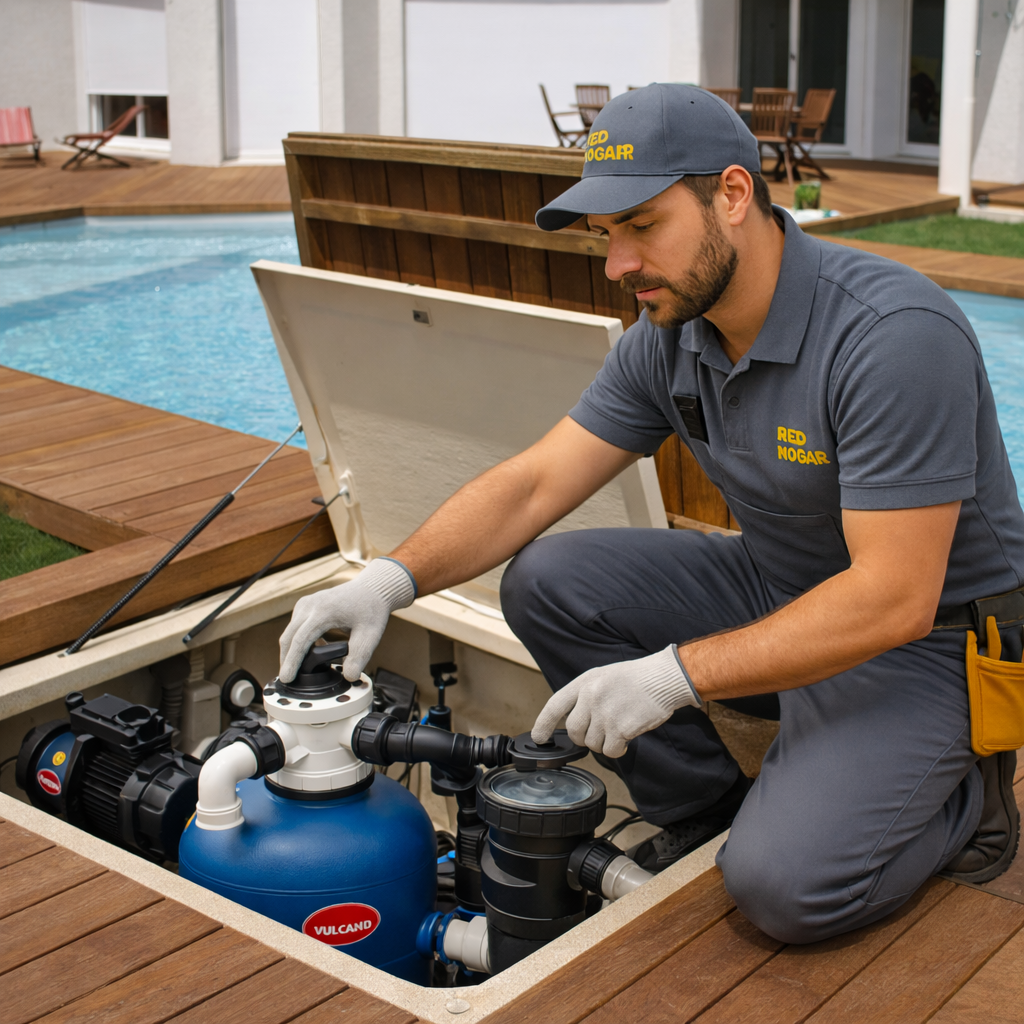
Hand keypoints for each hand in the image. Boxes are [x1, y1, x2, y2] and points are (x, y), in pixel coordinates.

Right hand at [279, 557, 415, 682]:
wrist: (371, 589)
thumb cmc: (371, 611)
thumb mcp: (370, 635)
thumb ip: (359, 656)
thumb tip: (349, 677)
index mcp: (324, 612)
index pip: (301, 640)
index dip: (292, 661)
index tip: (286, 678)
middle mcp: (310, 605)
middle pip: (289, 637)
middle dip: (287, 660)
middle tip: (288, 681)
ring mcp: (306, 603)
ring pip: (290, 632)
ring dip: (291, 651)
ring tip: (298, 671)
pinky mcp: (305, 605)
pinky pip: (295, 627)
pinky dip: (297, 642)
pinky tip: (309, 654)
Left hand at [531, 645, 701, 757]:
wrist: (663, 679)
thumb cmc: (636, 678)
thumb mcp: (603, 676)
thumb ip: (585, 695)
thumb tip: (573, 721)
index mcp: (584, 683)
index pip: (554, 705)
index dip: (543, 724)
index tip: (539, 737)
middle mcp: (590, 697)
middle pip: (574, 731)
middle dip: (584, 737)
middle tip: (600, 732)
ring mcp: (604, 714)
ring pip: (592, 744)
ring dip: (604, 743)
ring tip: (619, 729)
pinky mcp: (620, 728)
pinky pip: (610, 751)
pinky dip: (617, 750)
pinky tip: (626, 738)